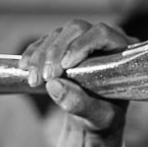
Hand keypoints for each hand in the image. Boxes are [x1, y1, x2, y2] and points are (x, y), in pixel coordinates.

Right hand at [19, 20, 131, 134]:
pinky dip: (33, 54)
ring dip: (41, 55)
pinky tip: (24, 67)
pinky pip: (45, 41)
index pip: (102, 34)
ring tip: (34, 79)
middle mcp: (103, 39)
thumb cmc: (104, 116)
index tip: (65, 66)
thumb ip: (80, 104)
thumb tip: (54, 85)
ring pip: (58, 34)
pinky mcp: (63, 45)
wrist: (92, 116)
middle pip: (76, 29)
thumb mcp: (97, 117)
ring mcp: (81, 38)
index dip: (82, 45)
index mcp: (122, 51)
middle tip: (46, 77)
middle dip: (56, 51)